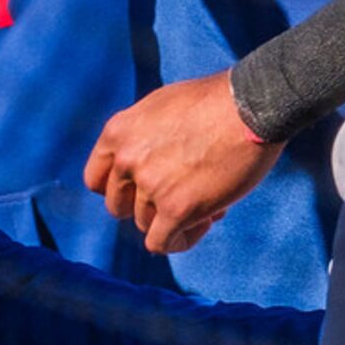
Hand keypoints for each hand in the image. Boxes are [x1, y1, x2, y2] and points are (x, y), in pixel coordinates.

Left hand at [85, 71, 281, 255]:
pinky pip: (162, 243)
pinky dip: (181, 239)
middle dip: (145, 205)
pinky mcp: (176, 208)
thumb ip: (141, 137)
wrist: (249, 106)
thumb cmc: (214, 102)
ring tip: (206, 199)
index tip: (142, 188)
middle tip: (179, 193)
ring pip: (145, 225)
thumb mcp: (160, 107)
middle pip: (118, 207)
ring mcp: (149, 185)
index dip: (120, 188)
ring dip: (173, 219)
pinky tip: (206, 220)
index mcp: (118, 132)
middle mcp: (127, 160)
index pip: (95, 180)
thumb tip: (142, 170)